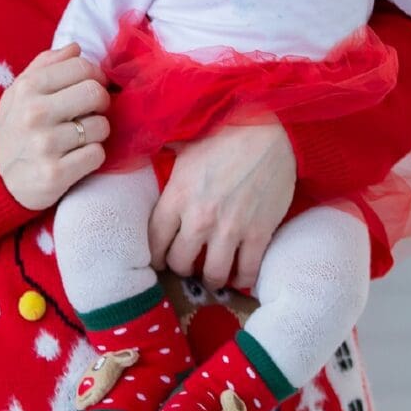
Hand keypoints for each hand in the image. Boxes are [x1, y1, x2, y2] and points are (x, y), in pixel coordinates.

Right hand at [0, 43, 109, 210]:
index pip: (81, 66)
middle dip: (101, 102)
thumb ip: (44, 66)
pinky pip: (97, 155)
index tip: (91, 87)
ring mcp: (45, 145)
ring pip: (100, 126)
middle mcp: (35, 114)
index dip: (95, 76)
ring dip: (96, 132)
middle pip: (95, 93)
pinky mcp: (55, 174)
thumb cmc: (14, 130)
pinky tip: (77, 157)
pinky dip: (92, 156)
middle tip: (91, 112)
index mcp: (27, 88)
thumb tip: (76, 48)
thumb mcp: (18, 93)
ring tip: (80, 137)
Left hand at [148, 119, 295, 291]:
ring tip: (212, 274)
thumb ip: (163, 161)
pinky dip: (242, 279)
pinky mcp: (260, 234)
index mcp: (177, 196)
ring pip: (213, 274)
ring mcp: (230, 229)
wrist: (269, 131)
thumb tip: (141, 152)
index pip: (154, 240)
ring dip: (210, 279)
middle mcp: (199, 218)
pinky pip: (247, 271)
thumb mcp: (183, 147)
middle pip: (180, 262)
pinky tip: (240, 276)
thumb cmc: (223, 134)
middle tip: (187, 264)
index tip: (159, 258)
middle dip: (180, 267)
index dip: (155, 254)